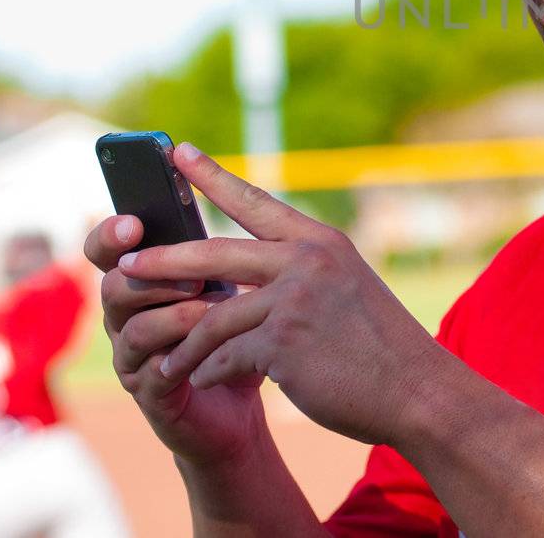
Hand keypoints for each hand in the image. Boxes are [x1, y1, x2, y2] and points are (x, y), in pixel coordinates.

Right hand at [83, 211, 268, 465]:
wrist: (243, 405)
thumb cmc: (236, 332)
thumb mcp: (232, 282)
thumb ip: (217, 247)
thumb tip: (221, 188)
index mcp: (142, 279)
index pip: (105, 248)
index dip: (110, 233)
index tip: (135, 220)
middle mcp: (124, 314)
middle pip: (111, 283)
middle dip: (149, 271)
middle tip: (191, 270)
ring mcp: (130, 354)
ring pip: (129, 323)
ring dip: (171, 310)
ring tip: (208, 304)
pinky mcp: (145, 390)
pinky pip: (147, 366)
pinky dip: (179, 351)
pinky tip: (208, 346)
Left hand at [115, 142, 453, 446]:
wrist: (417, 391)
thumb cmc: (381, 347)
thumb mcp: (347, 288)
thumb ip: (303, 272)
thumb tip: (250, 272)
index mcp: (322, 242)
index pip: (257, 201)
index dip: (213, 177)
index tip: (178, 152)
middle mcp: (307, 261)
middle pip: (215, 254)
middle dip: (165, 260)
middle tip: (126, 265)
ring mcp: (294, 301)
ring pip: (213, 316)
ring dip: (183, 341)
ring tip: (160, 356)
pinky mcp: (283, 344)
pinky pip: (226, 356)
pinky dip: (208, 370)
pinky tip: (199, 380)